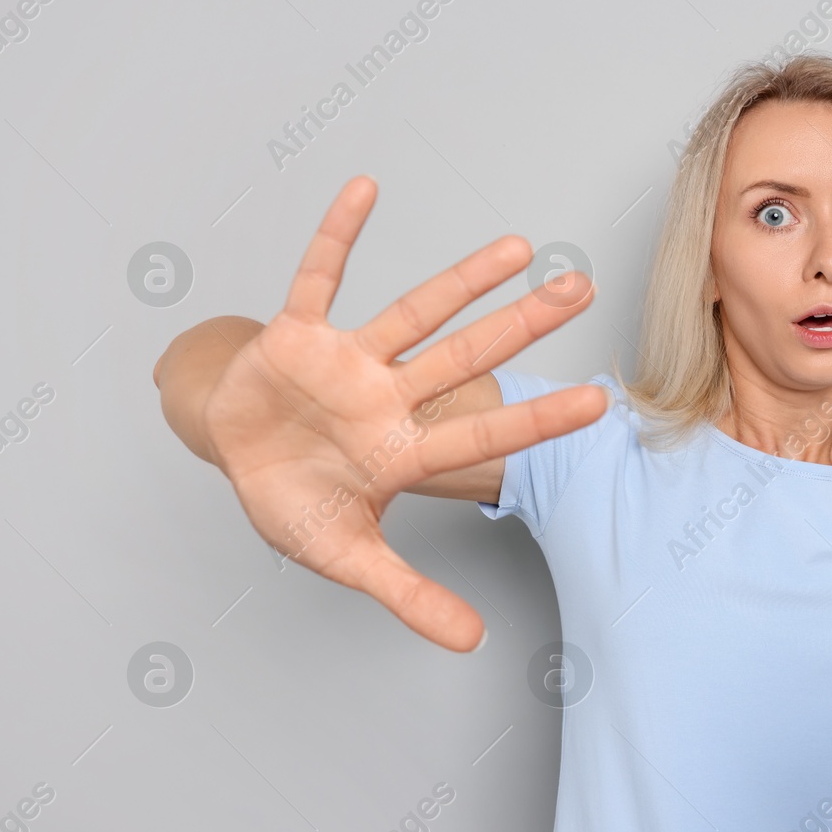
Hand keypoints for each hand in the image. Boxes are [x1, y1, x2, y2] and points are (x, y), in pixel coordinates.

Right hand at [199, 176, 608, 651]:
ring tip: (519, 247)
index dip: (539, 419)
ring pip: (414, 313)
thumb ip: (409, 595)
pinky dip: (337, 235)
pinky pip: (317, 276)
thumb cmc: (294, 498)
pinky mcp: (296, 333)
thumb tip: (473, 642)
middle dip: (522, 325)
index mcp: (405, 451)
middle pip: (466, 357)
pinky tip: (366, 189)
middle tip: (583, 290)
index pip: (484, 433)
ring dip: (462, 280)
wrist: (231, 453)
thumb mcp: (345, 557)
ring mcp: (348, 362)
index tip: (600, 400)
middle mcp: (390, 398)